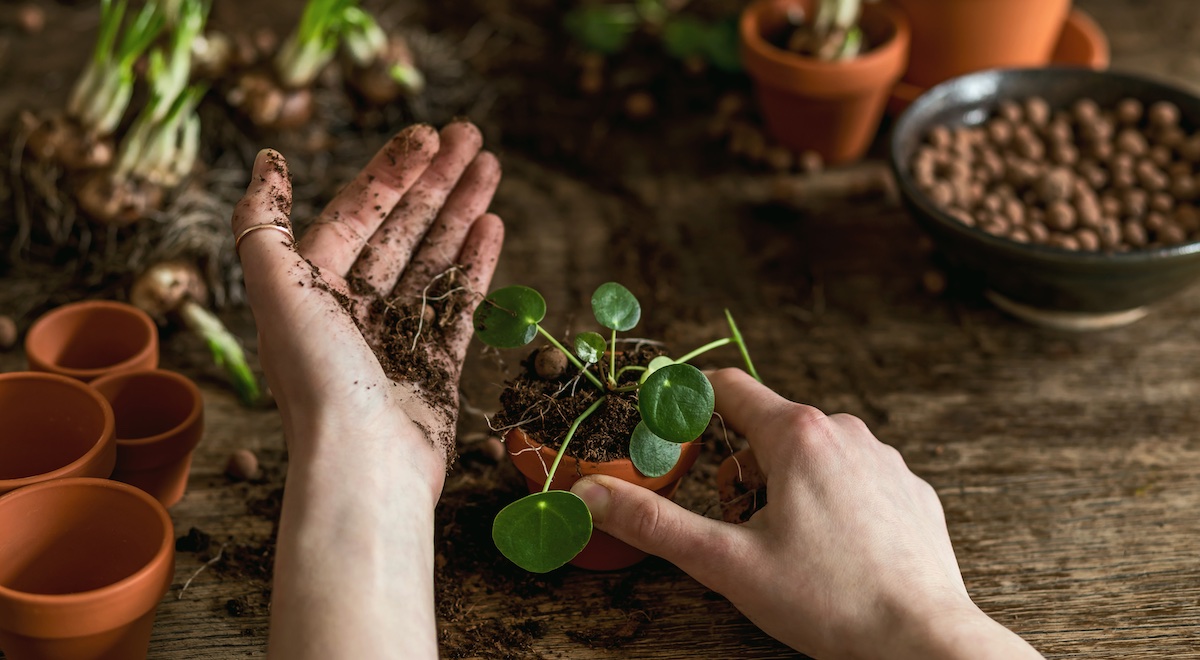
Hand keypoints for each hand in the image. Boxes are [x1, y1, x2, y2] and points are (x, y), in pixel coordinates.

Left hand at [233, 122, 502, 659]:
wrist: (365, 468)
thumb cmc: (319, 380)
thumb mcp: (277, 290)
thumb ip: (263, 224)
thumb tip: (266, 160)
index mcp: (311, 288)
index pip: (357, 212)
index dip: (391, 171)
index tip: (430, 134)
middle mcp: (352, 310)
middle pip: (401, 229)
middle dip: (436, 182)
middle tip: (473, 137)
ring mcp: (396, 338)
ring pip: (434, 260)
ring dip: (460, 212)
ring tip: (491, 168)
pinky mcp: (434, 368)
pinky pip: (457, 304)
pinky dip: (475, 265)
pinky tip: (492, 226)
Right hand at [570, 369, 1041, 659]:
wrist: (924, 641)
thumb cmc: (829, 602)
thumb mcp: (727, 563)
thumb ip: (654, 524)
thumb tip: (590, 494)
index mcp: (798, 435)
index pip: (728, 388)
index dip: (688, 405)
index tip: (668, 435)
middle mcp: (846, 432)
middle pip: (766, 430)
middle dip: (739, 474)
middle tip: (742, 532)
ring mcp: (884, 459)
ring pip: (810, 456)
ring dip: (784, 490)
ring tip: (792, 552)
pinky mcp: (910, 490)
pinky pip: (852, 480)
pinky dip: (831, 505)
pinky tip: (837, 555)